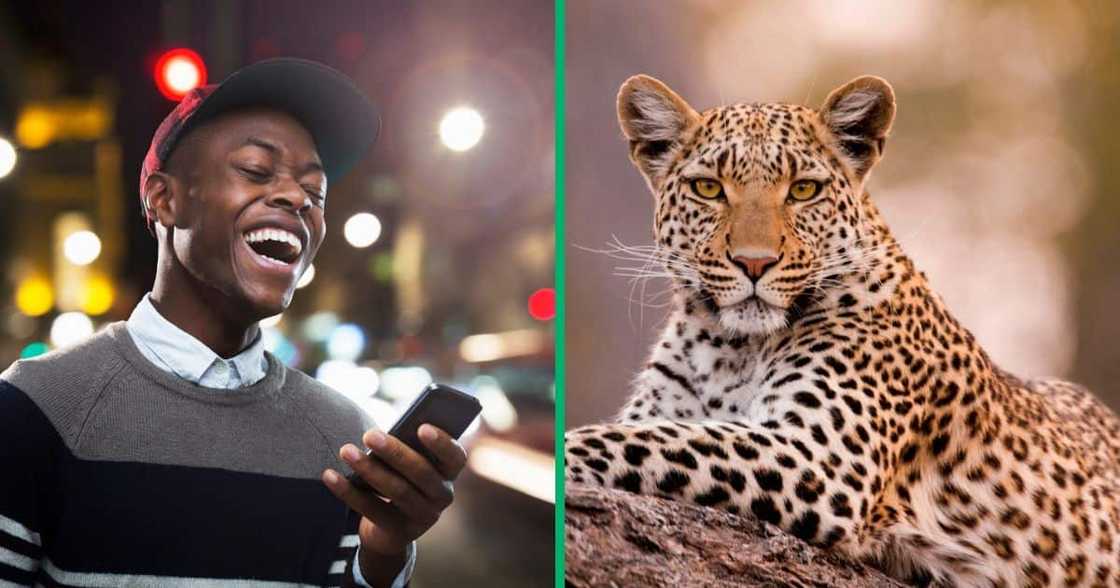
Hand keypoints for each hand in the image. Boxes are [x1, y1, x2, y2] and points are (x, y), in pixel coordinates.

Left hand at [322, 425, 466, 584]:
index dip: (441, 443)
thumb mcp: (409, 465)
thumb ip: (407, 449)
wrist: (390, 530)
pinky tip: (330, 475)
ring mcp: (422, 517)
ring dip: (369, 469)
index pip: (455, 457)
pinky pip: (372, 510)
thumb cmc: (400, 479)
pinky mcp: (398, 532)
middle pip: (421, 473)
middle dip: (394, 452)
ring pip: (397, 491)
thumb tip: (381, 434)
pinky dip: (348, 492)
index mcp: (449, 473)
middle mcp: (442, 497)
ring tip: (346, 450)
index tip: (421, 426)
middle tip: (369, 434)